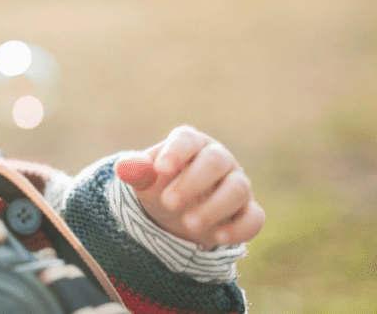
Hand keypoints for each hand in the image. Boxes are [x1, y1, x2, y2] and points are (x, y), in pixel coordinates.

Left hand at [115, 125, 264, 249]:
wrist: (177, 211)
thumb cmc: (161, 184)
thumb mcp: (144, 179)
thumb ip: (135, 171)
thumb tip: (122, 169)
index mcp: (191, 143)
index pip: (187, 139)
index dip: (176, 152)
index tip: (160, 169)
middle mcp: (219, 159)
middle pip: (215, 161)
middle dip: (192, 182)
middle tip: (169, 202)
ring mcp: (237, 183)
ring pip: (237, 188)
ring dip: (214, 207)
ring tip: (188, 224)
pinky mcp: (248, 211)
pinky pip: (254, 217)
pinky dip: (239, 228)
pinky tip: (217, 238)